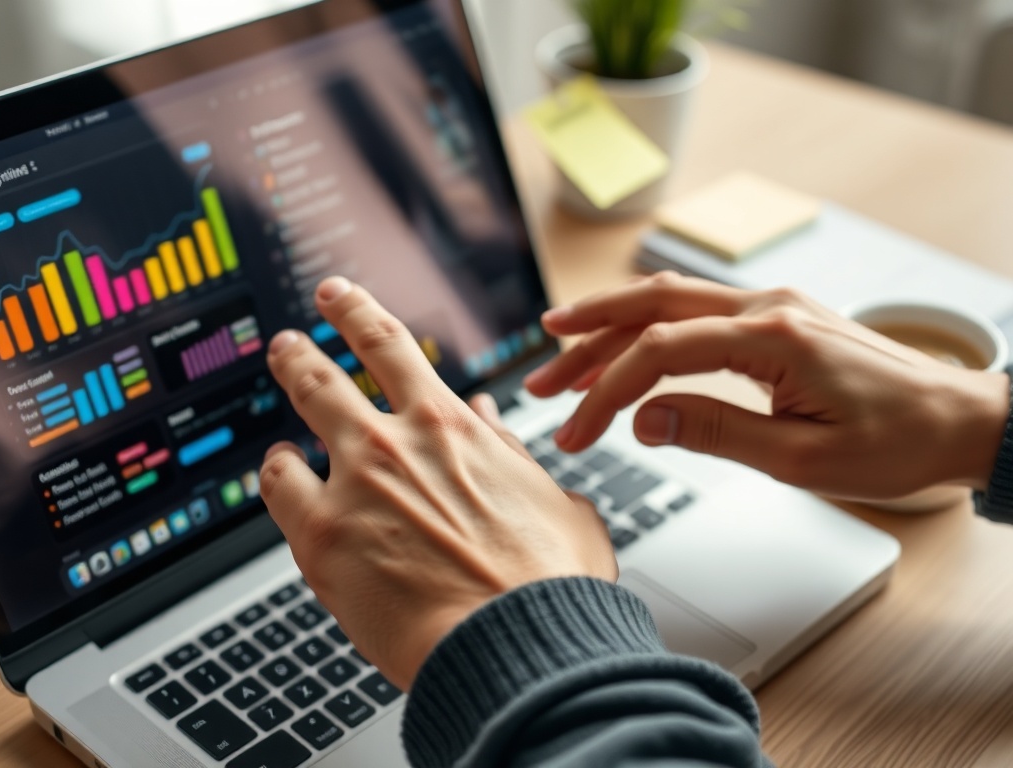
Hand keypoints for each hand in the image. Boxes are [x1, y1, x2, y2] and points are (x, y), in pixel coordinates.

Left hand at [260, 277, 615, 689]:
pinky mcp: (322, 538)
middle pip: (326, 372)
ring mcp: (353, 485)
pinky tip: (279, 473)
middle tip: (289, 341)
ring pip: (297, 420)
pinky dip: (275, 472)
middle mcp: (393, 443)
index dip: (355, 311)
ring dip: (283, 405)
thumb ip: (511, 453)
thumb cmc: (547, 582)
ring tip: (278, 417)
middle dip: (301, 350)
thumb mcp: (552, 499)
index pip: (389, 344)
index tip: (337, 296)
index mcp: (449, 426)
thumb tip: (490, 418)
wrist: (518, 645)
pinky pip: (277, 487)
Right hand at [524, 272, 1009, 499]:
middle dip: (586, 341)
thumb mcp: (804, 458)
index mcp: (773, 338)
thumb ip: (718, 431)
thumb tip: (645, 419)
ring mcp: (771, 305)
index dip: (606, 394)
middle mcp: (766, 306)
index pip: (660, 353)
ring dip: (610, 327)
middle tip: (538, 379)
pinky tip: (624, 344)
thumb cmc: (897, 442)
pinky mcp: (775, 318)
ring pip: (668, 303)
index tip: (574, 433)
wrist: (960, 420)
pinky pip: (696, 312)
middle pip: (651, 310)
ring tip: (559, 354)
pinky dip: (649, 327)